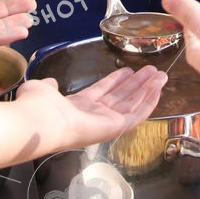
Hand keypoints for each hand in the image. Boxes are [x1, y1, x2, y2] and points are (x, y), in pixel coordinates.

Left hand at [18, 65, 166, 150]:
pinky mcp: (115, 128)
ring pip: (132, 104)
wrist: (40, 122)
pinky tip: (157, 89)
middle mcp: (94, 114)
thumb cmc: (38, 105)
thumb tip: (50, 83)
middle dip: (138, 84)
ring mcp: (106, 122)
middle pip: (122, 97)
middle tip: (152, 71)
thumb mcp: (42, 88)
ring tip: (161, 75)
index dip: (117, 81)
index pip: (103, 92)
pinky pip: (137, 114)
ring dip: (147, 89)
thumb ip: (48, 85)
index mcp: (78, 106)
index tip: (129, 70)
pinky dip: (148, 102)